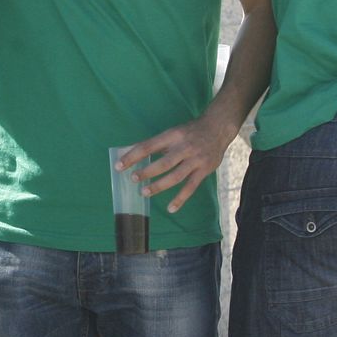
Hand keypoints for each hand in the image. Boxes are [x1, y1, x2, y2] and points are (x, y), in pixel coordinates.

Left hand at [113, 110, 239, 213]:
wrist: (217, 128)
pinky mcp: (204, 171)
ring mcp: (196, 160)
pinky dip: (180, 199)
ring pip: (176, 176)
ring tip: (144, 192)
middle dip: (147, 171)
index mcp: (173, 135)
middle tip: (133, 179)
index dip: (133, 156)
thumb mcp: (172, 132)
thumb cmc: (189, 132)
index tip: (119, 165)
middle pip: (163, 162)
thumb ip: (155, 144)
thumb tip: (130, 151)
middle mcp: (184, 147)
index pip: (149, 146)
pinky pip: (191, 187)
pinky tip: (170, 208)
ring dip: (159, 186)